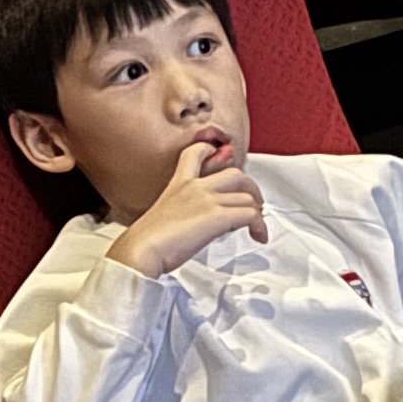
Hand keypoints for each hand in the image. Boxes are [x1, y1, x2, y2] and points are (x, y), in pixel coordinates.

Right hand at [104, 138, 267, 276]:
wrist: (142, 249)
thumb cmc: (147, 241)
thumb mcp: (163, 215)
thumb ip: (183, 210)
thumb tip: (197, 221)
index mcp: (179, 183)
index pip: (195, 153)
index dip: (211, 151)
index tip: (223, 156)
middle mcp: (196, 186)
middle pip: (236, 175)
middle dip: (252, 189)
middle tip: (256, 204)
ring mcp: (208, 199)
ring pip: (248, 197)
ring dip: (258, 213)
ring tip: (257, 227)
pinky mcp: (217, 216)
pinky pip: (251, 215)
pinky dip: (260, 226)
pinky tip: (258, 236)